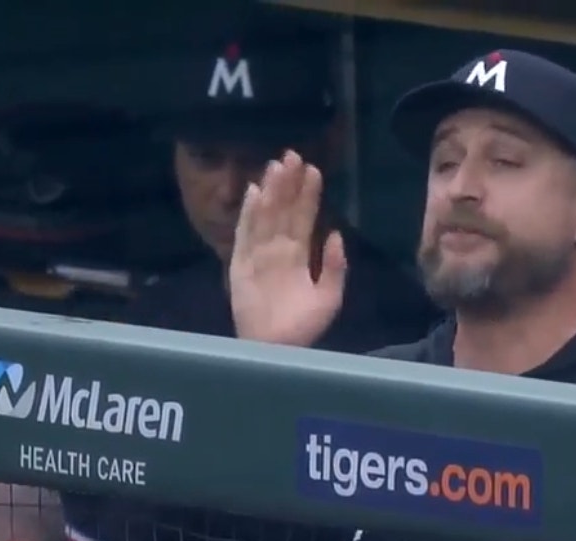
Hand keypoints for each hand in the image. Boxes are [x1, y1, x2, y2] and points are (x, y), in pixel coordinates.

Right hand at [229, 151, 346, 346]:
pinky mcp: (240, 265)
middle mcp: (278, 250)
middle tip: (292, 155)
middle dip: (288, 184)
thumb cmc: (303, 327)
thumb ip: (334, 267)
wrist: (277, 350)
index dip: (308, 194)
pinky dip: (249, 215)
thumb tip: (336, 233)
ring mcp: (258, 255)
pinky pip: (245, 235)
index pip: (304, 218)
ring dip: (271, 192)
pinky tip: (254, 193)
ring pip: (265, 217)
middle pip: (283, 210)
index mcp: (299, 255)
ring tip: (276, 166)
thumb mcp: (328, 297)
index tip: (313, 169)